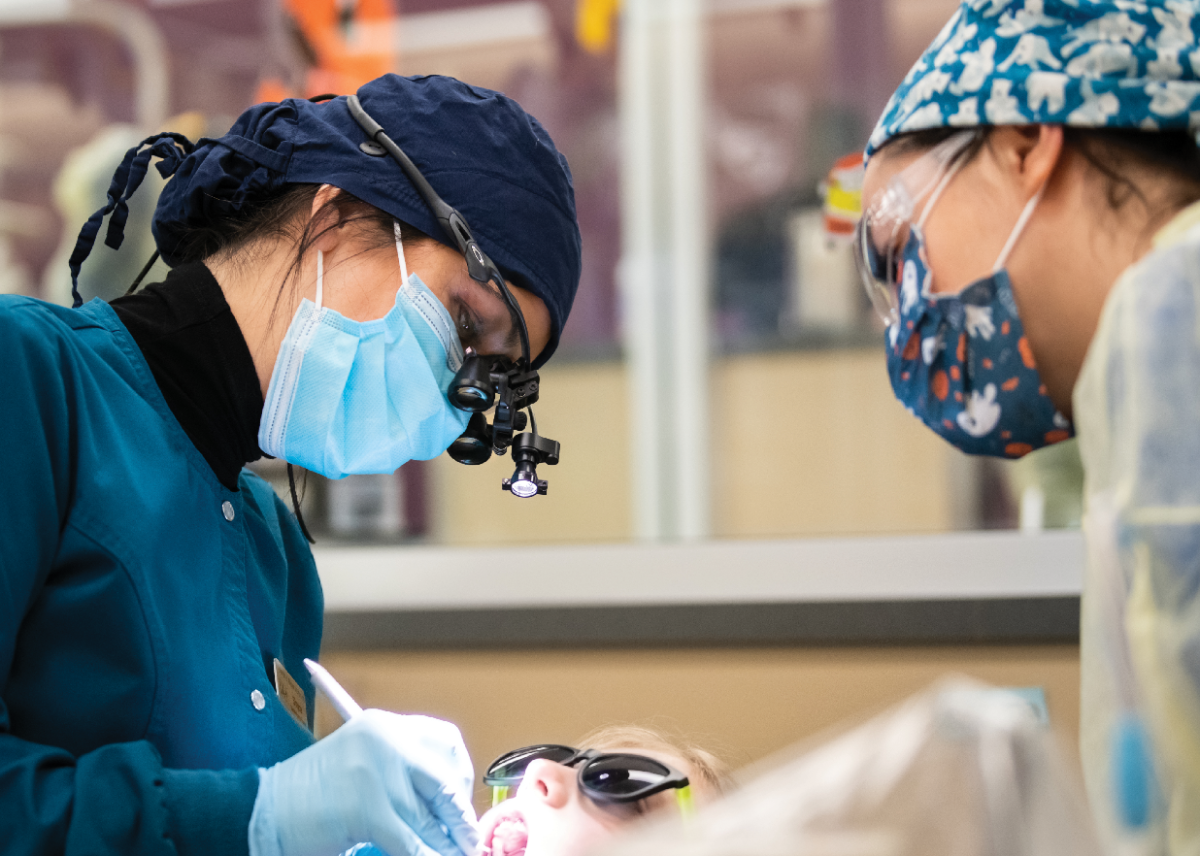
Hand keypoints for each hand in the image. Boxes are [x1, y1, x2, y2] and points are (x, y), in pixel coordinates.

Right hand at [250, 709, 478, 855]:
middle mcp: (387, 741)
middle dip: (460, 818)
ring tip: (455, 855)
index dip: (461, 774)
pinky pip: (413, 843)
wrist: (262, 809)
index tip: (462, 802)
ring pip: (431, 819)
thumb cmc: (311, 792)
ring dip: (447, 845)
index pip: (445, 740)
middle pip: (445, 780)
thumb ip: (400, 771)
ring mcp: (379, 774)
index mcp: (385, 725)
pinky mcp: (370, 810)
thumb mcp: (361, 763)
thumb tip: (448, 805)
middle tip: (468, 842)